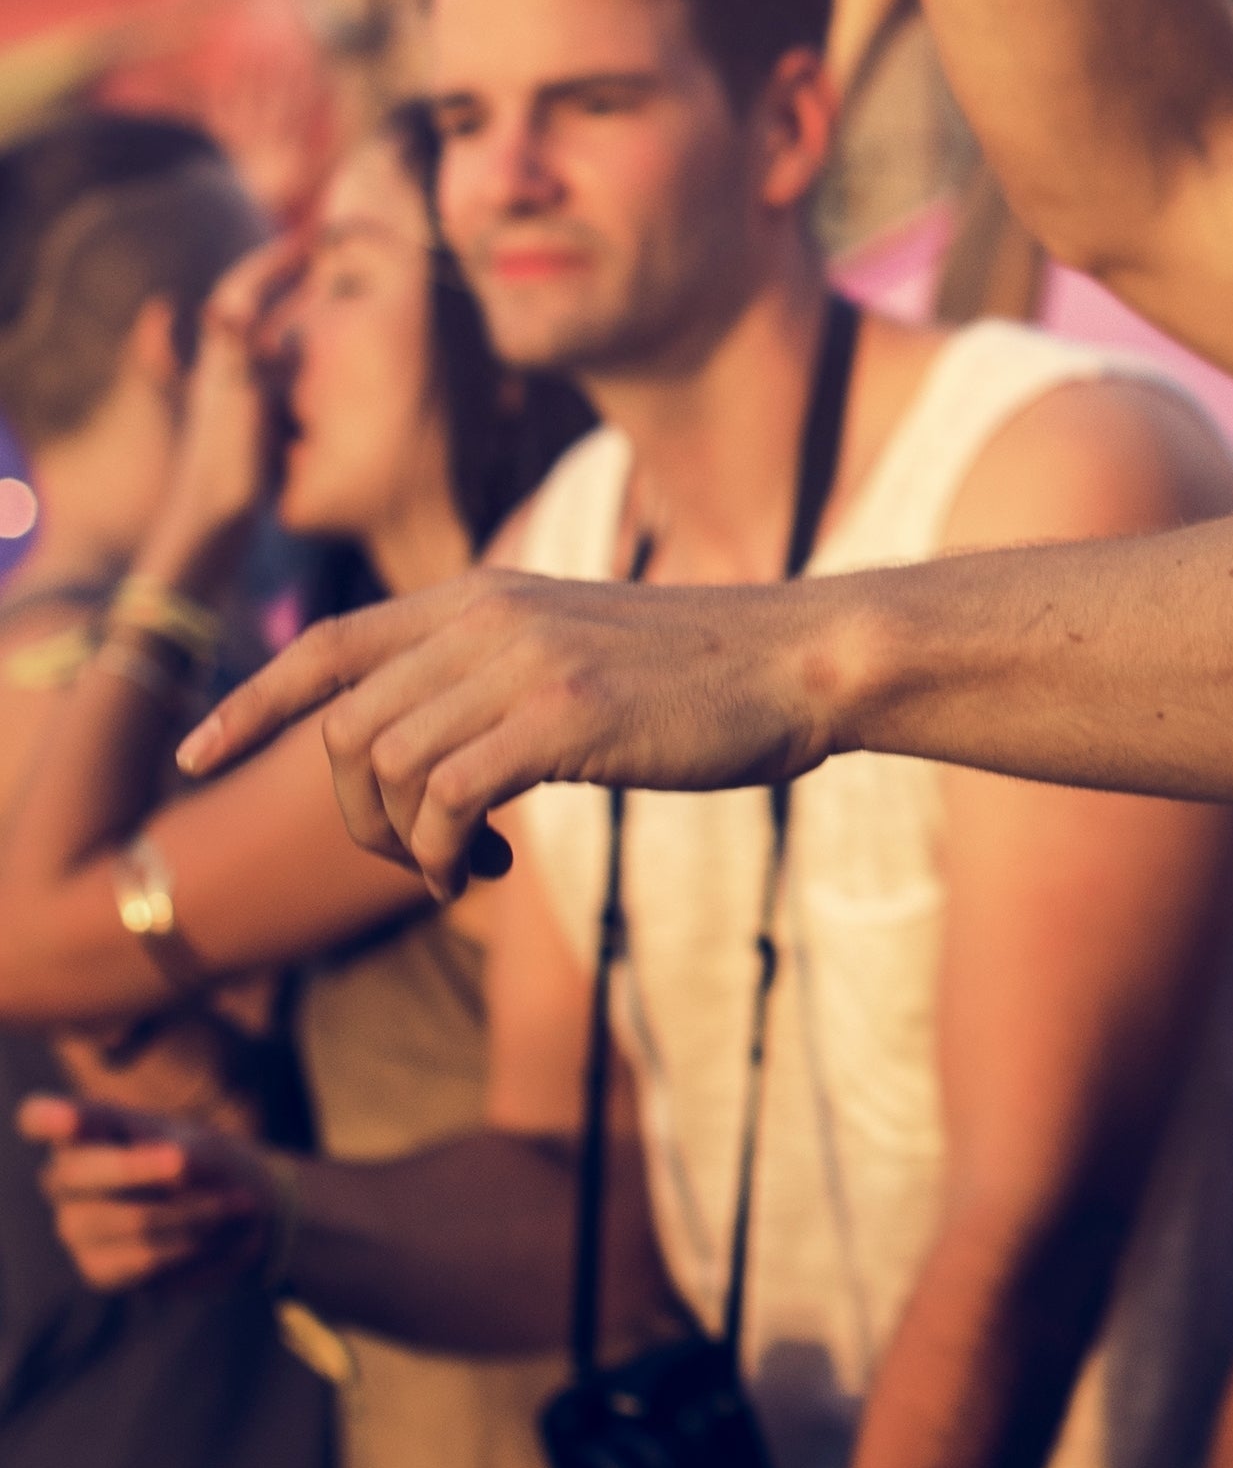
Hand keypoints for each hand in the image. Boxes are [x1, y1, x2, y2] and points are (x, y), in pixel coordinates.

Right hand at [17, 1091, 275, 1292]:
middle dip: (138, 1167)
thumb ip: (190, 1153)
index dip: (47, 1118)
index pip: (40, 1118)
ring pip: (128, 1220)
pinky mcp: (99, 1268)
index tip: (65, 1119)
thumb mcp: (206, 1146)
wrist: (229, 1217)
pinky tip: (212, 1236)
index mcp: (85, 1131)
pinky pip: (143, 1261)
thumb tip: (176, 1164)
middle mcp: (66, 1179)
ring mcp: (75, 1225)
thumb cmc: (207, 1162)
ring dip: (195, 1215)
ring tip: (234, 1205)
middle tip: (186, 1161)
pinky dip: (192, 1247)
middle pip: (79, 1172)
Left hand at [144, 233, 303, 590]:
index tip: (311, 241)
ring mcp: (233, 402)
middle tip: (324, 260)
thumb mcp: (234, 411)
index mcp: (221, 366)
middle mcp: (223, 377)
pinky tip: (324, 368)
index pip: (240, 295)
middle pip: (248, 312)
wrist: (205, 533)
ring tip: (333, 300)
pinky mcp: (246, 428)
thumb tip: (220, 305)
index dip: (271, 264)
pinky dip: (300, 355)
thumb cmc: (222, 474)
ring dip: (293, 315)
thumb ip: (232, 357)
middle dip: (282, 282)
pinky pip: (276, 374)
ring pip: (264, 342)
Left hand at [181, 571, 845, 896]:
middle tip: (413, 861)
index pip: (330, 644)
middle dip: (353, 815)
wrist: (804, 660)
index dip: (251, 703)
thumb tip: (438, 741)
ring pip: (388, 767)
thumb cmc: (708, 673)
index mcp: (486, 595)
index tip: (193, 757)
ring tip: (455, 871)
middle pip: (346, 727)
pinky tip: (475, 872)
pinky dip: (439, 853)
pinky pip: (447, 799)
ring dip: (401, 845)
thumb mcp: (583, 648)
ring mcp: (524, 663)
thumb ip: (501, 670)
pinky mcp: (563, 717)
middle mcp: (489, 617)